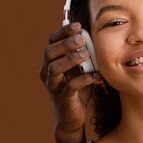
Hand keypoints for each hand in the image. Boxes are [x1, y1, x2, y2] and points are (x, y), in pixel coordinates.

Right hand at [39, 22, 100, 142]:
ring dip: (71, 59)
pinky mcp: (62, 99)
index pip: (51, 41)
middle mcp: (47, 73)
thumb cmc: (77, 89)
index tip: (77, 25)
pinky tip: (95, 76)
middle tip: (82, 39)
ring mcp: (53, 86)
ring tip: (86, 54)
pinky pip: (70, 86)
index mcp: (51, 62)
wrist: (72, 118)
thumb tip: (94, 35)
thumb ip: (84, 54)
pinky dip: (83, 79)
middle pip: (49, 52)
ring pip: (55, 68)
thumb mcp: (80, 69)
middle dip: (65, 43)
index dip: (62, 31)